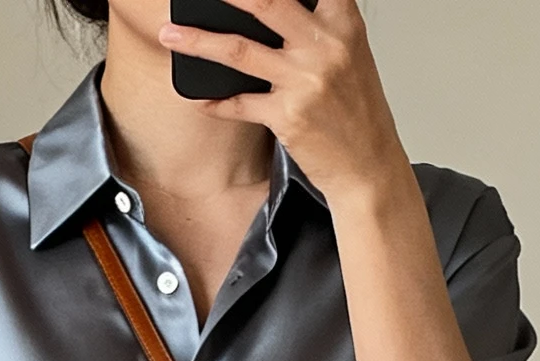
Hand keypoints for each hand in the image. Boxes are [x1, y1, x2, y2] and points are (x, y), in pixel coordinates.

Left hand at [159, 0, 407, 208]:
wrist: (368, 166)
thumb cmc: (358, 112)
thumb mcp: (350, 53)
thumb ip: (319, 25)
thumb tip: (271, 10)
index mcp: (343, 23)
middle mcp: (324, 46)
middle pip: (266, 2)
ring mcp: (304, 81)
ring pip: (239, 50)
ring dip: (199, 41)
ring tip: (171, 33)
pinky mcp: (287, 116)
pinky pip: (241, 104)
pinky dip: (216, 102)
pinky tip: (198, 98)